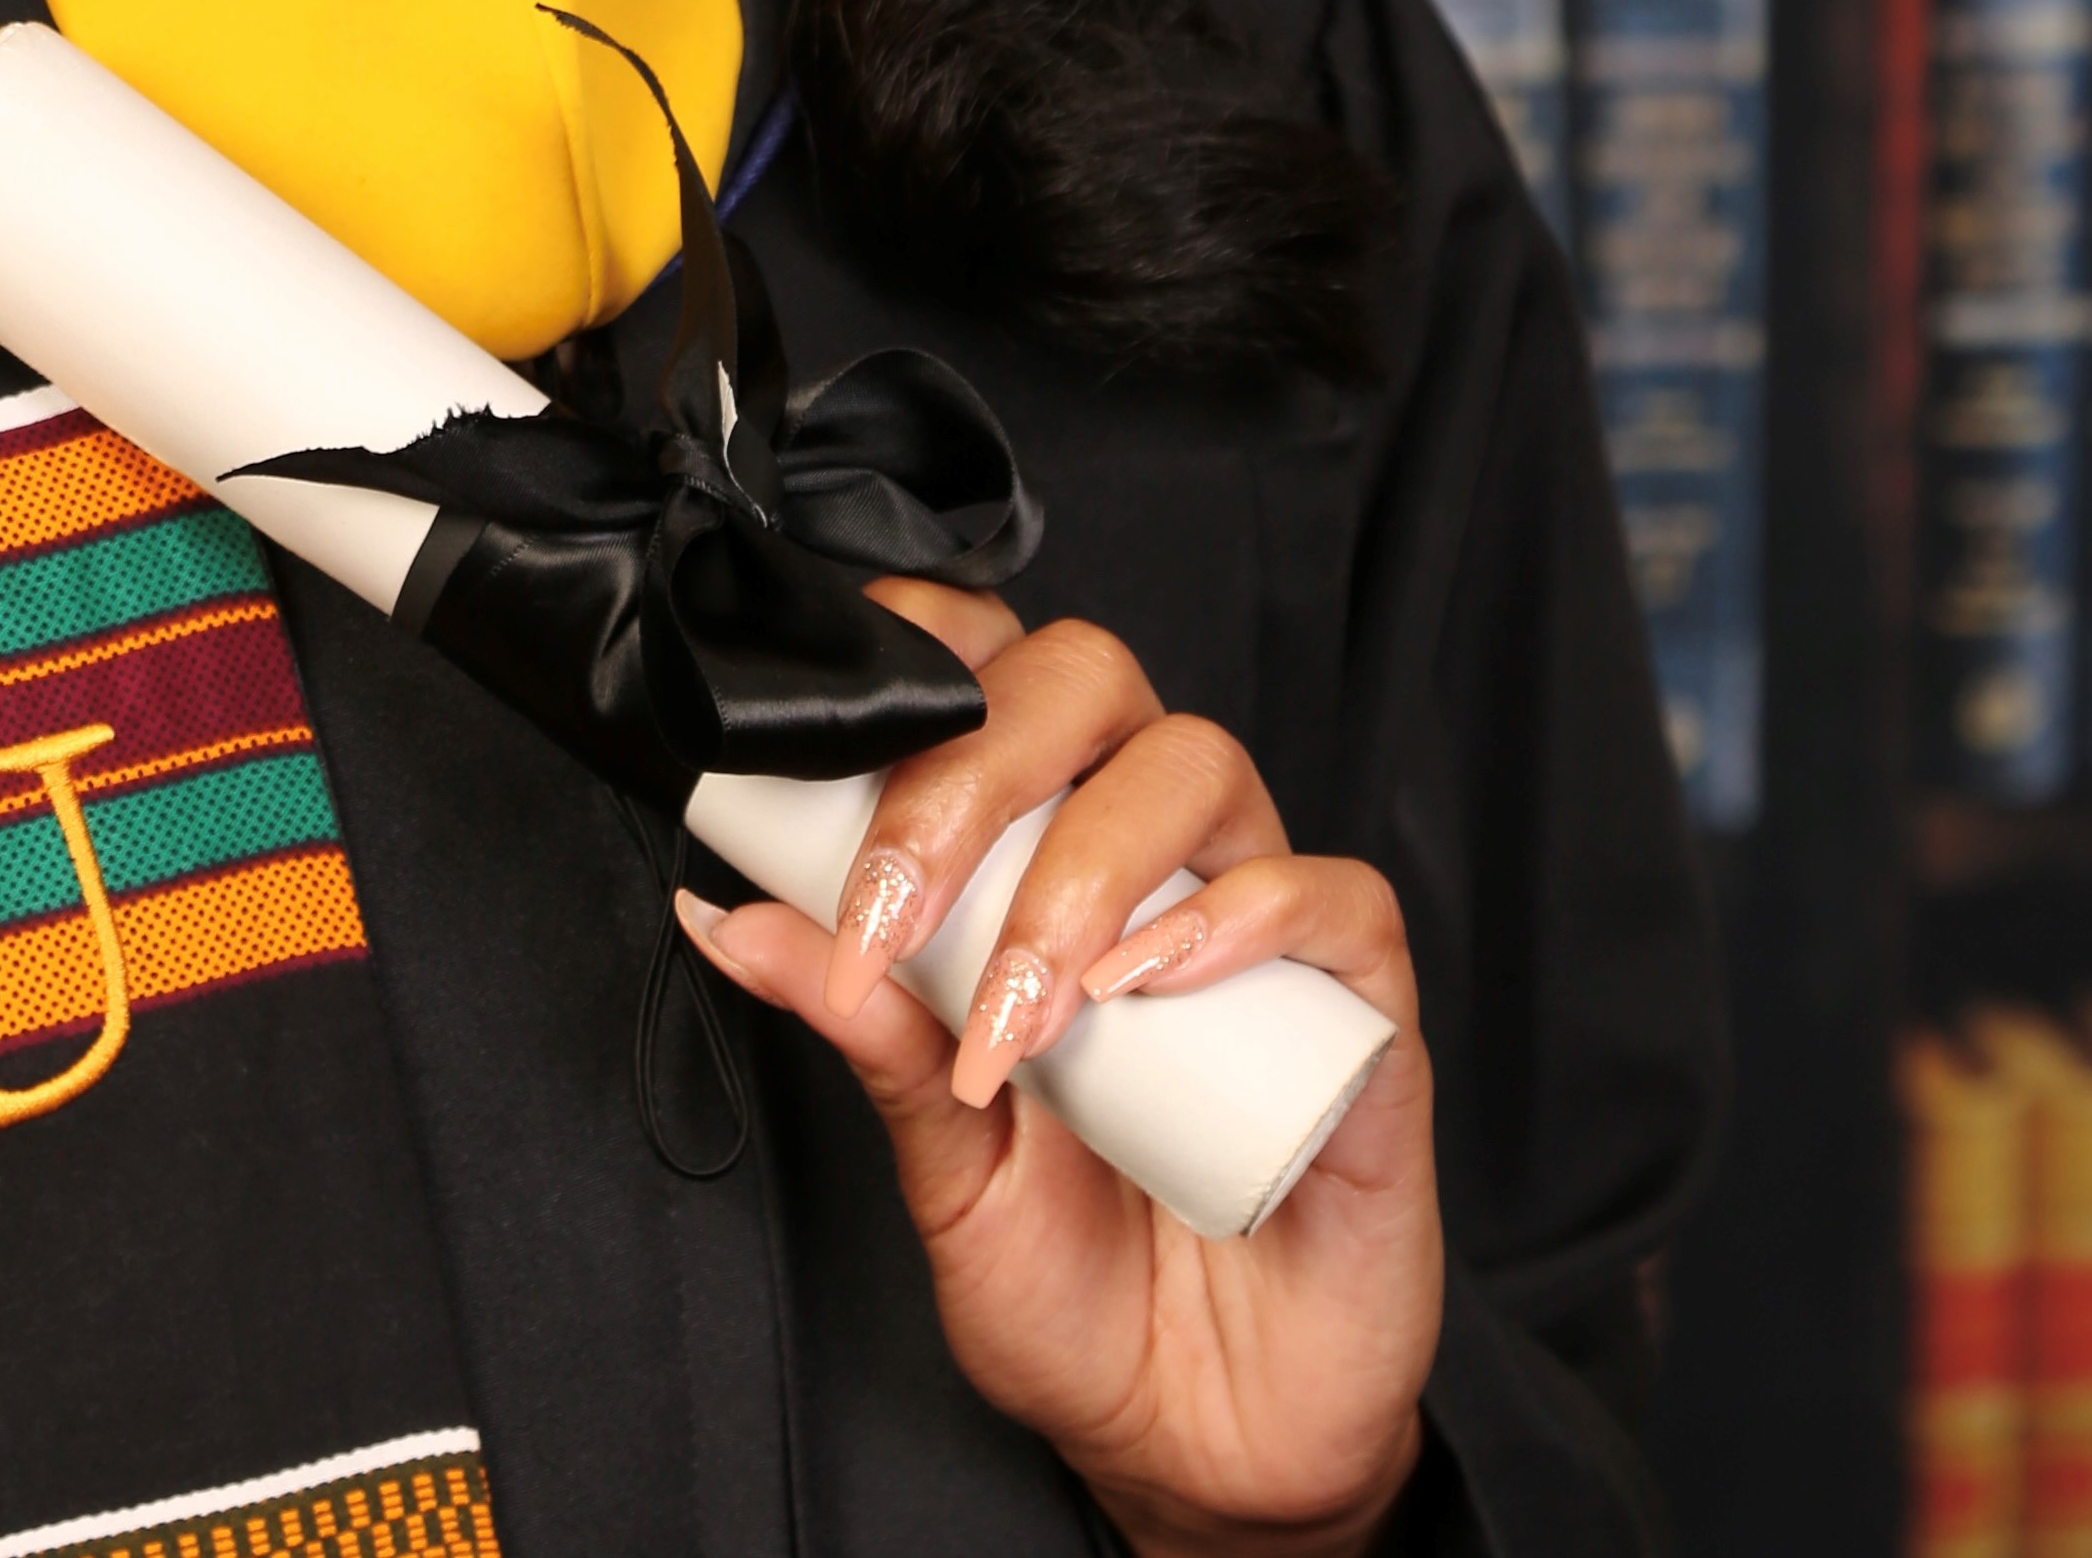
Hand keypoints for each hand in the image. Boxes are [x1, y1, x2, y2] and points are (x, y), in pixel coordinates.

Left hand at [676, 582, 1441, 1557]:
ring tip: (1024, 1008)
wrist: (1197, 1441)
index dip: (923, 649)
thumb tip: (729, 915)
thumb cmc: (1071, 1283)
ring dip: (1083, 870)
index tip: (836, 725)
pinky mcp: (1362, 1006)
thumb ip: (865, 1031)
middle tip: (899, 911)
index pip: (990, 669)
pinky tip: (1155, 986)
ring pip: (1195, 764)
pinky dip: (1241, 913)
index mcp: (1036, 847)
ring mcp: (1260, 917)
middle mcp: (1147, 851)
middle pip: (1084, 680)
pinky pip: (1331, 894)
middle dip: (972, 772)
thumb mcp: (940, 1160)